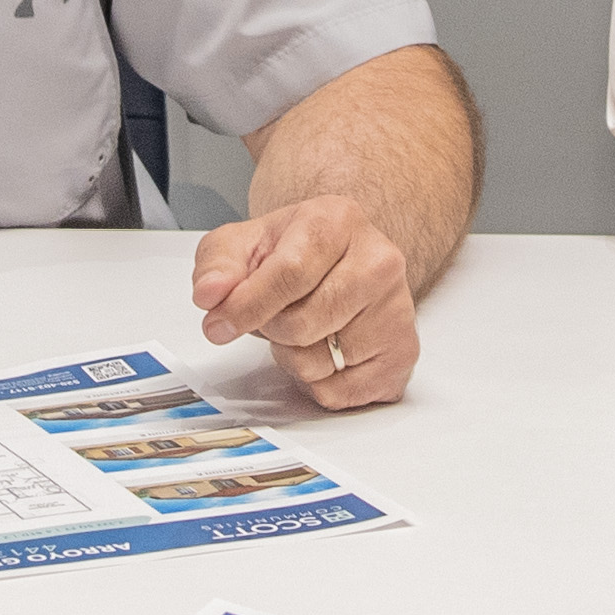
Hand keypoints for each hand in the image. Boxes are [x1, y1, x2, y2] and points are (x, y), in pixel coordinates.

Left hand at [192, 194, 419, 410]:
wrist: (341, 261)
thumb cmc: (295, 253)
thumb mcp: (244, 244)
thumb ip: (217, 266)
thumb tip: (211, 294)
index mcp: (339, 220)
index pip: (290, 274)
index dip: (246, 306)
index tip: (219, 324)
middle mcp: (380, 261)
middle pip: (302, 325)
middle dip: (272, 330)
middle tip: (276, 314)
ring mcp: (398, 308)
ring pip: (319, 363)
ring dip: (294, 358)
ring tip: (305, 329)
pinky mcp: (403, 351)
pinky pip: (340, 393)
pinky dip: (318, 384)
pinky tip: (325, 352)